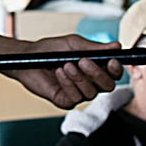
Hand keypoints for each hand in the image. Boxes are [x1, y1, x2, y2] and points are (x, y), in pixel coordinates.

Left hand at [7, 35, 122, 109]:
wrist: (28, 56)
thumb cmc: (50, 49)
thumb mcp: (73, 44)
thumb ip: (94, 48)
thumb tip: (117, 46)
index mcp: (95, 69)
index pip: (114, 74)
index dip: (116, 69)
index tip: (112, 61)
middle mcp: (89, 83)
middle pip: (107, 86)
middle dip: (97, 74)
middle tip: (84, 61)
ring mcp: (78, 93)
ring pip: (91, 93)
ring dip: (79, 78)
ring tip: (66, 65)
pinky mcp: (65, 101)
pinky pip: (75, 97)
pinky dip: (68, 83)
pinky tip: (59, 72)